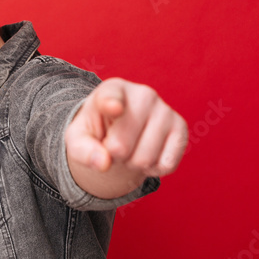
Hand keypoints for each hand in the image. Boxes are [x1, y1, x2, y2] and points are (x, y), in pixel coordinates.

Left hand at [65, 78, 187, 178]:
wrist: (119, 132)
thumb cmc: (95, 131)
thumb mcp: (78, 139)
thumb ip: (83, 151)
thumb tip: (103, 163)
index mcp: (112, 89)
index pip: (112, 97)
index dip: (112, 105)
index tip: (114, 108)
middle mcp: (143, 94)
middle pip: (122, 146)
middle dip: (113, 156)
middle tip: (113, 145)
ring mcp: (165, 110)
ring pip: (145, 159)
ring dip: (132, 164)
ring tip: (130, 149)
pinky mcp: (181, 128)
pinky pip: (167, 164)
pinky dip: (153, 170)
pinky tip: (148, 154)